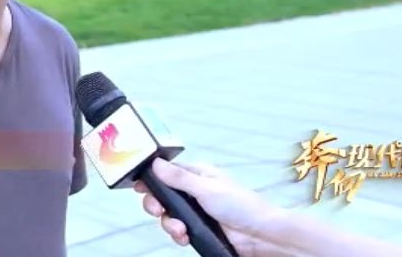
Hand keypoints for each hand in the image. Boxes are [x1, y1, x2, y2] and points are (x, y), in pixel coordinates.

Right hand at [134, 158, 288, 256]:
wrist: (261, 237)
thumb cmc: (243, 207)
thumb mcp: (206, 188)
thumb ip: (178, 178)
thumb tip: (156, 163)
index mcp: (198, 175)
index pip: (167, 172)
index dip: (152, 179)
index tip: (140, 186)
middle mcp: (195, 192)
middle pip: (163, 195)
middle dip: (156, 204)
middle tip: (157, 209)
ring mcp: (197, 212)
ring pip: (168, 215)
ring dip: (169, 223)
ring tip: (180, 229)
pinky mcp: (199, 230)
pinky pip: (178, 231)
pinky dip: (178, 235)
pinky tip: (185, 236)